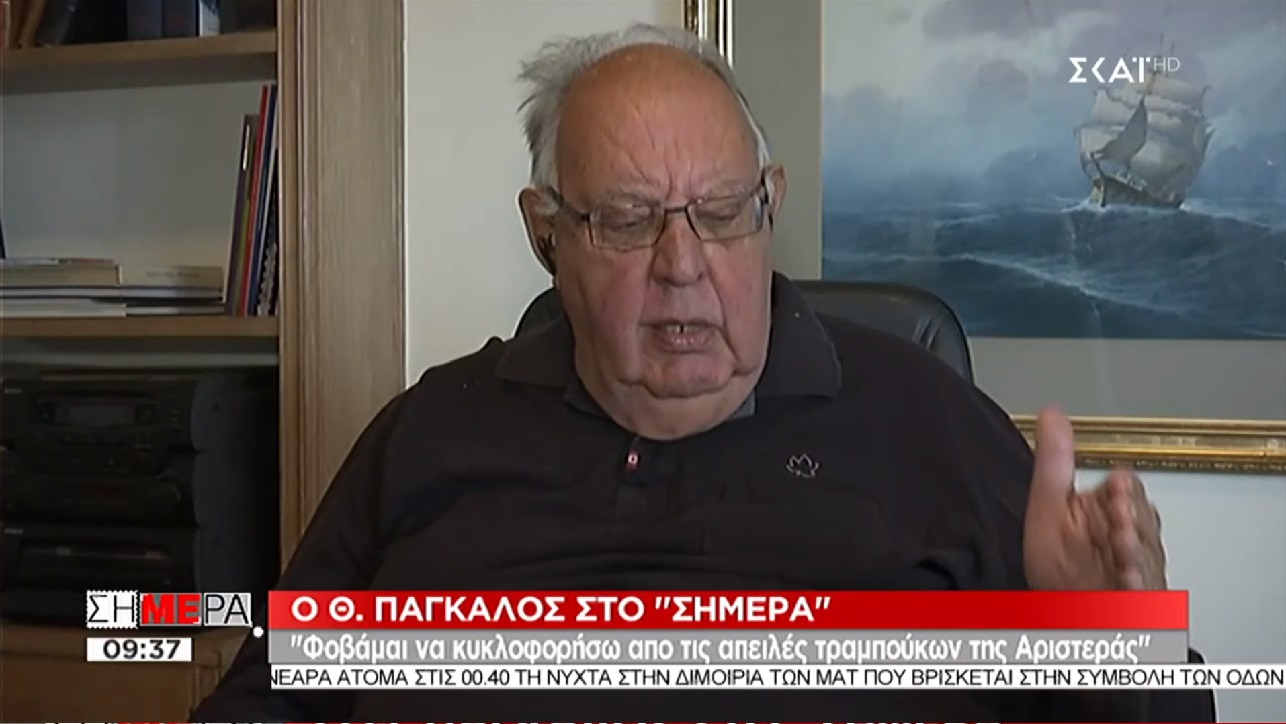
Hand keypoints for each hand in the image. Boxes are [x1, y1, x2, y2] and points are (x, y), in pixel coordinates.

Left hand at [1023, 407, 1167, 590]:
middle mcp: (1130, 538)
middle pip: (1141, 521)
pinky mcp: (1139, 600)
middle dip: (1132, 518)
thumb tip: (1051, 412)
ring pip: (1145, 555)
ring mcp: (1136, 569)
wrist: (1065, 616)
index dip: (1122, 490)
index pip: (1126, 490)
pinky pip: (1143, 593)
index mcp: (1109, 512)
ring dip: (1135, 549)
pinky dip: (1136, 587)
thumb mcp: (1049, 507)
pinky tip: (1126, 581)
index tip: (1118, 487)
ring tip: (1122, 544)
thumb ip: (1055, 461)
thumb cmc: (1060, 564)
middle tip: (1120, 514)